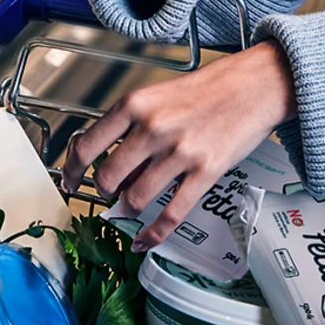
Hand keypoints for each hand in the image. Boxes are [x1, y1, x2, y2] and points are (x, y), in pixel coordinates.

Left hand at [62, 40, 297, 250]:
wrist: (253, 85)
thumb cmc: (208, 88)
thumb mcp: (158, 93)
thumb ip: (131, 123)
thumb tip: (107, 157)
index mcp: (136, 104)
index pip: (88, 145)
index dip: (73, 171)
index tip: (71, 182)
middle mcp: (153, 128)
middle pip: (107, 177)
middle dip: (104, 192)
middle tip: (108, 194)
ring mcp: (179, 152)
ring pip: (135, 198)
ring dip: (127, 209)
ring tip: (130, 207)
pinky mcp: (204, 172)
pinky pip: (171, 213)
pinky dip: (153, 233)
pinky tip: (146, 239)